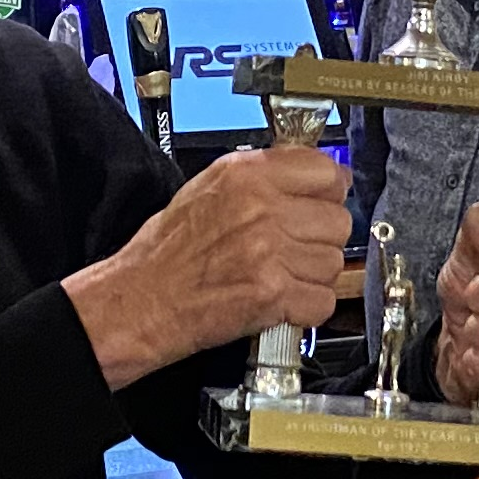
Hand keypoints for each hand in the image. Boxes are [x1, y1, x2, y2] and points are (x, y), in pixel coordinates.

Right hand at [65, 147, 351, 389]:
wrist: (141, 300)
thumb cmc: (165, 253)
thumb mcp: (206, 190)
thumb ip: (260, 178)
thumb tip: (307, 176)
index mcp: (245, 175)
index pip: (326, 170)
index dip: (328, 190)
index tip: (322, 200)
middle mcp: (261, 208)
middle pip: (338, 220)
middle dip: (320, 238)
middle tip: (292, 248)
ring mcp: (270, 251)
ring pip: (333, 263)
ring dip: (313, 275)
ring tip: (279, 275)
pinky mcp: (273, 294)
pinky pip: (323, 300)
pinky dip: (306, 308)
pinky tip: (280, 301)